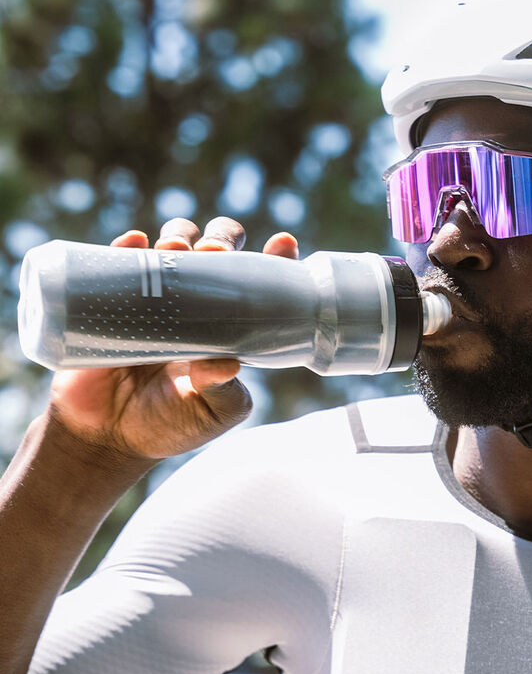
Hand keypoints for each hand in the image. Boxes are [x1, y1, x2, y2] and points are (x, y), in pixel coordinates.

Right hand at [48, 219, 299, 462]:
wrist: (106, 438)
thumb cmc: (170, 425)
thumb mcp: (211, 411)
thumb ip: (223, 390)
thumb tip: (226, 363)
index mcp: (229, 329)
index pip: (257, 286)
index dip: (273, 260)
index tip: (283, 243)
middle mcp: (197, 307)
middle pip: (217, 253)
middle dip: (222, 241)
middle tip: (215, 254)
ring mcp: (156, 300)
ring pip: (174, 247)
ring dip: (181, 236)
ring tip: (176, 249)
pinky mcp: (113, 300)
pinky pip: (120, 261)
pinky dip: (128, 246)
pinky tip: (135, 242)